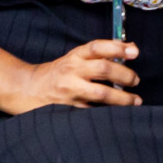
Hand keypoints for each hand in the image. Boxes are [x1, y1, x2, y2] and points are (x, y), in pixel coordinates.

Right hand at [1, 39, 141, 113]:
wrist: (27, 89)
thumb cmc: (59, 73)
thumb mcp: (76, 58)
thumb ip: (101, 55)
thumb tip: (132, 50)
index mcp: (75, 56)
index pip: (97, 47)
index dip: (117, 47)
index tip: (135, 52)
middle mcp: (72, 71)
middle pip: (103, 69)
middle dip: (125, 76)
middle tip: (135, 80)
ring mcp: (70, 91)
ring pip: (101, 93)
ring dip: (122, 99)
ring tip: (135, 101)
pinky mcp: (68, 109)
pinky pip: (93, 111)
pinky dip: (108, 112)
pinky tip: (119, 114)